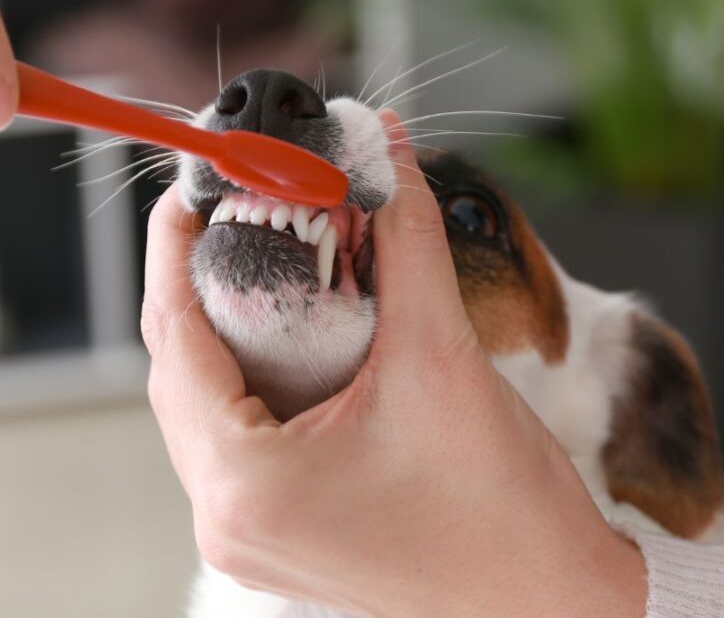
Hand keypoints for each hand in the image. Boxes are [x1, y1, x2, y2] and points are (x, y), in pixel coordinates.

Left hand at [142, 111, 646, 616]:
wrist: (550, 602)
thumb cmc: (503, 512)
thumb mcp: (442, 353)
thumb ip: (405, 236)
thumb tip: (386, 151)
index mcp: (243, 483)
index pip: (173, 332)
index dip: (178, 243)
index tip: (198, 183)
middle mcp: (227, 520)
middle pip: (181, 369)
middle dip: (205, 282)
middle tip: (242, 215)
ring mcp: (248, 537)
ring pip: (206, 405)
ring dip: (231, 332)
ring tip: (270, 268)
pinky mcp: (278, 537)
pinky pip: (237, 441)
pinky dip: (256, 380)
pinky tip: (295, 341)